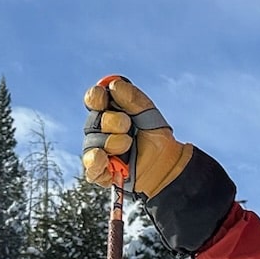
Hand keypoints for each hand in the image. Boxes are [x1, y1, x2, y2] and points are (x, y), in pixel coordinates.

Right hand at [81, 75, 195, 197]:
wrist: (169, 166)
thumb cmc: (158, 139)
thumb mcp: (150, 115)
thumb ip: (133, 99)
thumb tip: (114, 85)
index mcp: (111, 113)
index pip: (95, 101)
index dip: (95, 97)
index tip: (102, 96)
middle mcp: (101, 131)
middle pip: (94, 121)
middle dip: (112, 122)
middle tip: (127, 125)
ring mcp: (100, 152)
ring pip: (92, 143)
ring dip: (112, 142)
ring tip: (128, 145)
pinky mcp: (101, 173)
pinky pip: (90, 167)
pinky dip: (95, 162)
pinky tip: (104, 158)